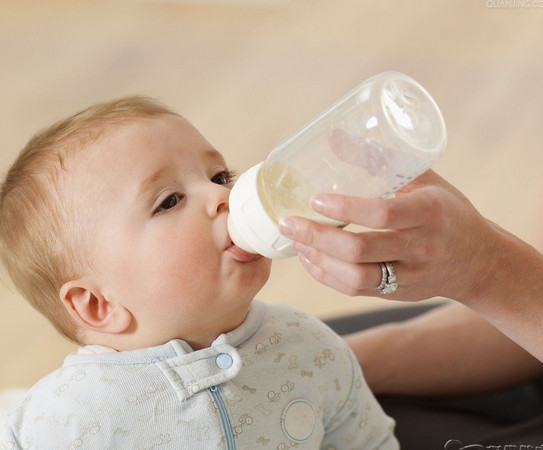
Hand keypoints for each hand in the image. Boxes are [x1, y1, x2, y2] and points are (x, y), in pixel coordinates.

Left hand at [279, 170, 497, 301]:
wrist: (478, 261)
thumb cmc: (447, 211)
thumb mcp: (424, 179)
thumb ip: (380, 159)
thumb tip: (333, 135)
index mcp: (429, 212)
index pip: (382, 214)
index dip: (345, 208)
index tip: (315, 200)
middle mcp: (420, 247)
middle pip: (360, 250)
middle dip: (317, 237)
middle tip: (288, 223)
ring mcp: (409, 275)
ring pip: (355, 277)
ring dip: (318, 260)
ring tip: (296, 241)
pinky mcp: (398, 293)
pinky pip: (356, 290)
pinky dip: (327, 276)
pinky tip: (310, 259)